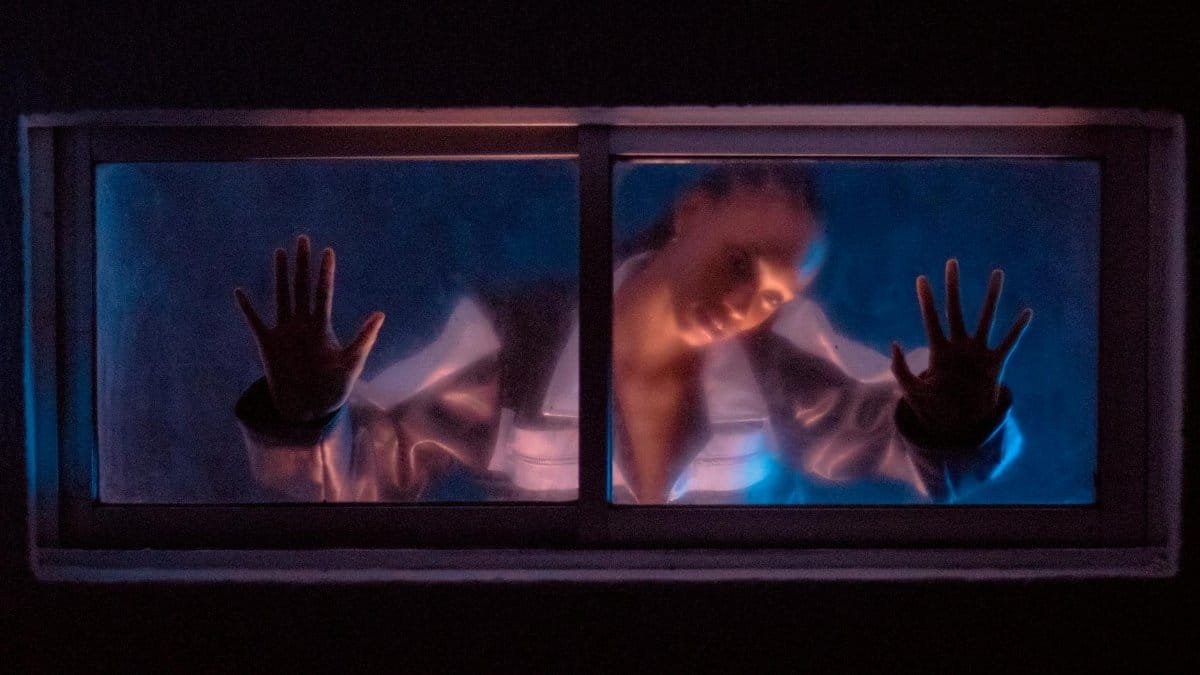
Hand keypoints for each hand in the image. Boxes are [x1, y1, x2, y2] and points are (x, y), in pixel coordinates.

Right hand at [235, 235, 384, 423]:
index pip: (324, 293)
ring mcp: (284, 332)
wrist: (310, 409)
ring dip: (280, 275)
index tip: (328, 251)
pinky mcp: (267, 344)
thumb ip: (364, 339)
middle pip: (302, 287)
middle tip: (303, 239)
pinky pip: (255, 322)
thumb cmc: (334, 388)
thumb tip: (380, 314)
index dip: (325, 273)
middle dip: (303, 264)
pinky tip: (240, 292)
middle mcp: (303, 325)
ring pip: (282, 296)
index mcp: (322, 327)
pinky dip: (247, 308)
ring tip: (280, 252)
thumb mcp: (352, 364)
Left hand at [890, 259, 1031, 441]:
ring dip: (991, 296)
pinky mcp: (995, 364)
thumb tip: (894, 344)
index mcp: (938, 351)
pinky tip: (1026, 312)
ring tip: (997, 273)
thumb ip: (902, 370)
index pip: (931, 319)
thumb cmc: (933, 409)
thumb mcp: (912, 391)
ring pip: (986, 318)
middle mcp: (959, 346)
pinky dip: (1018, 328)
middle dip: (953, 287)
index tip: (921, 279)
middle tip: (952, 263)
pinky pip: (1009, 342)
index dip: (926, 300)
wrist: (958, 426)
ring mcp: (978, 353)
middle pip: (955, 310)